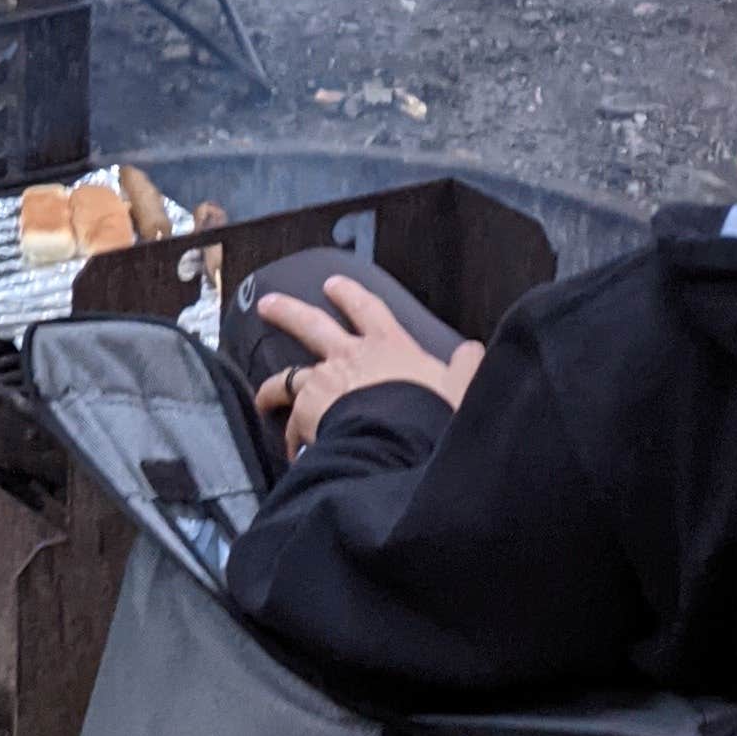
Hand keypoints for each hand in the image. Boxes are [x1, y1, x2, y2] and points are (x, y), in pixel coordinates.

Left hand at [252, 275, 484, 461]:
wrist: (400, 441)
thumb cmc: (432, 415)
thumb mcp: (462, 387)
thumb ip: (466, 368)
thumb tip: (473, 351)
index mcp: (388, 345)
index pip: (367, 309)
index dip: (349, 295)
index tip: (332, 284)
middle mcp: (349, 357)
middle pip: (311, 324)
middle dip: (287, 311)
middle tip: (268, 304)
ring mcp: (323, 383)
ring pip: (286, 376)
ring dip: (272, 386)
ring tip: (263, 397)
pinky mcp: (306, 413)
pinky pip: (290, 424)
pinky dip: (291, 436)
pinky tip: (292, 451)